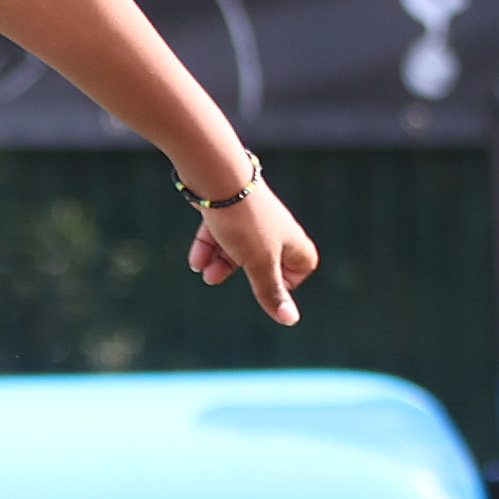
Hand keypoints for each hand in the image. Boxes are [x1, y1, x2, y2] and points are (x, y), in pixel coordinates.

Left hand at [189, 176, 318, 325]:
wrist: (218, 178)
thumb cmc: (245, 223)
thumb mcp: (259, 263)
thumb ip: (270, 291)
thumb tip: (290, 320)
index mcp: (292, 240)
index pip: (303, 264)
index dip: (289, 280)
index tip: (268, 286)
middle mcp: (275, 227)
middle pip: (265, 259)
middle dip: (241, 273)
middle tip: (216, 279)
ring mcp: (252, 217)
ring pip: (239, 246)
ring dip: (220, 262)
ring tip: (204, 272)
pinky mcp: (229, 207)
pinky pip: (222, 232)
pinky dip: (209, 246)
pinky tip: (195, 260)